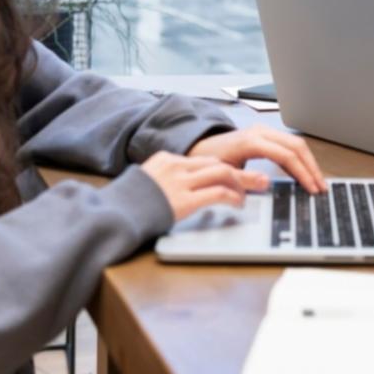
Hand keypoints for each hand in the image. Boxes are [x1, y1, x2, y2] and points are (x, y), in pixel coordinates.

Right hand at [139, 151, 267, 221]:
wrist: (114, 214)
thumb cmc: (127, 204)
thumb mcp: (146, 182)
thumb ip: (164, 181)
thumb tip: (180, 189)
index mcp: (166, 159)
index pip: (203, 160)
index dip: (223, 169)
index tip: (235, 176)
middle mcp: (176, 166)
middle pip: (217, 163)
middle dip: (241, 172)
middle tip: (259, 179)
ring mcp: (180, 182)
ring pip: (223, 173)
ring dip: (243, 182)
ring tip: (256, 190)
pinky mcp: (184, 200)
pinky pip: (217, 193)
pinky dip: (233, 197)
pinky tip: (238, 204)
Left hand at [187, 125, 326, 193]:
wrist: (200, 148)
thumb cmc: (210, 162)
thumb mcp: (224, 173)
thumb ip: (244, 178)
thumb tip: (266, 182)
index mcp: (252, 141)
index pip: (287, 155)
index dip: (302, 172)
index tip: (312, 188)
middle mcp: (261, 132)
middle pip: (297, 146)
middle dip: (312, 168)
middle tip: (322, 187)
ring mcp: (265, 131)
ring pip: (297, 143)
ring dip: (310, 163)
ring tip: (318, 182)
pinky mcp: (267, 135)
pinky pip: (290, 144)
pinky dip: (301, 158)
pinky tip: (306, 173)